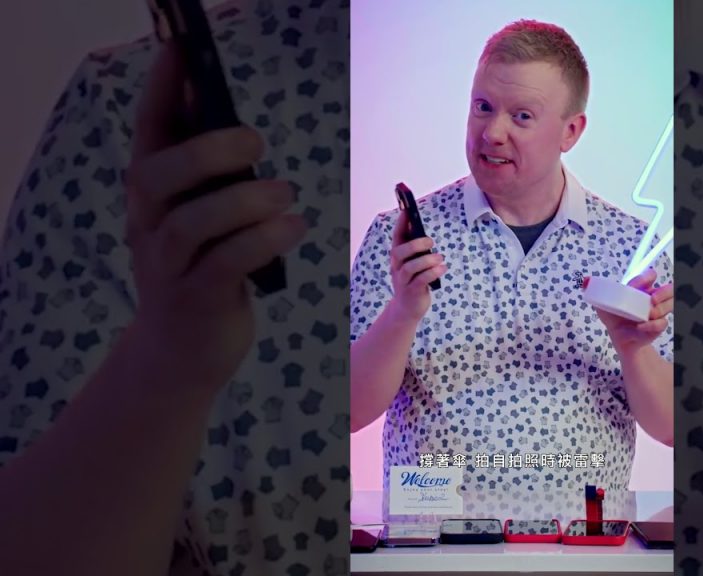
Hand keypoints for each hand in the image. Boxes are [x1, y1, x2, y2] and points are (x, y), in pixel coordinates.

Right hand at [124, 43, 305, 392]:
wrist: (181, 353)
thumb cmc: (200, 272)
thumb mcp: (199, 221)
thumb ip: (210, 182)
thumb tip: (238, 131)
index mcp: (152, 198)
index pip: (147, 135)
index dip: (160, 91)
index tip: (178, 52)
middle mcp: (149, 226)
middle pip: (160, 174)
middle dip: (209, 151)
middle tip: (254, 142)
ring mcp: (168, 266)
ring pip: (196, 222)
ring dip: (247, 201)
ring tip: (285, 194)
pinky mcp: (197, 300)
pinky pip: (227, 263)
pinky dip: (264, 240)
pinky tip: (293, 227)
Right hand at [388, 209, 446, 319]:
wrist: (407, 309)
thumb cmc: (413, 281)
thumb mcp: (413, 264)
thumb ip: (416, 251)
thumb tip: (425, 234)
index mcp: (398, 258)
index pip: (396, 238)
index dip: (400, 224)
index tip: (407, 211)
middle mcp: (397, 268)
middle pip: (400, 252)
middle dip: (415, 244)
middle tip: (431, 242)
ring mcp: (403, 281)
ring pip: (410, 267)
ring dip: (427, 260)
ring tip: (440, 258)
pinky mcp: (412, 292)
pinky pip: (421, 281)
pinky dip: (433, 273)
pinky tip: (442, 269)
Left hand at [585, 268, 672, 355]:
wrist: (619, 337)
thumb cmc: (614, 316)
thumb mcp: (602, 303)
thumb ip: (595, 290)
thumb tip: (585, 281)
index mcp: (641, 288)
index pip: (650, 275)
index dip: (647, 277)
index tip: (638, 283)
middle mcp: (653, 297)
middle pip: (669, 288)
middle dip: (664, 292)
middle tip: (652, 300)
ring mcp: (658, 311)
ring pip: (670, 305)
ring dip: (658, 310)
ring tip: (644, 317)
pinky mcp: (658, 325)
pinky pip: (662, 323)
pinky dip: (652, 325)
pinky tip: (641, 327)